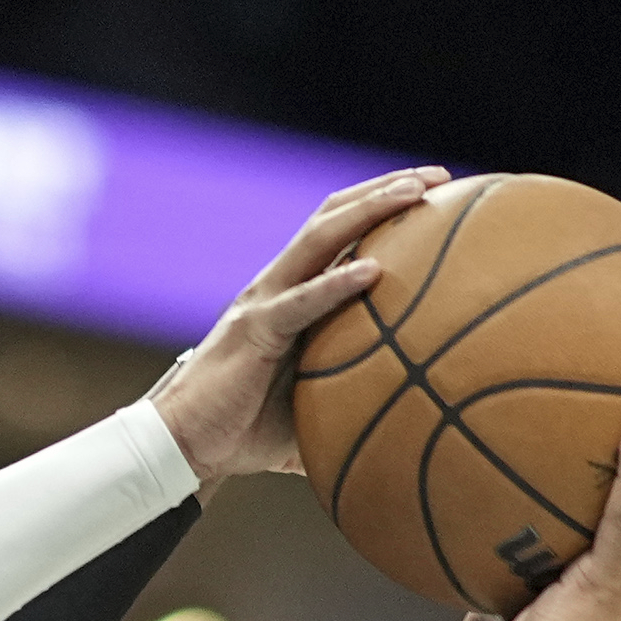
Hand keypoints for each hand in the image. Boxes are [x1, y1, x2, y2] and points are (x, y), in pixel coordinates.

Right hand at [147, 168, 449, 486]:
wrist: (182, 445)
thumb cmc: (246, 431)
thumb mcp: (315, 405)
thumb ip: (356, 396)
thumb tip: (414, 421)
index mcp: (288, 295)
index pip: (336, 233)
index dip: (380, 205)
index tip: (435, 193)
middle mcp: (275, 286)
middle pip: (331, 217)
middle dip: (386, 188)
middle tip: (439, 175)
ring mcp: (263, 303)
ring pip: (319, 238)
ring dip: (369, 209)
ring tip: (416, 192)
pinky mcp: (254, 331)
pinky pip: (300, 302)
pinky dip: (336, 284)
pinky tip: (373, 271)